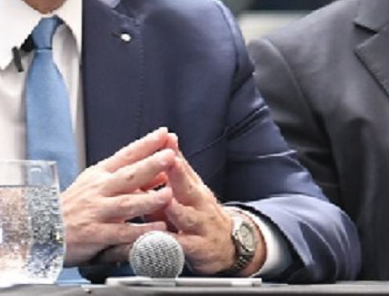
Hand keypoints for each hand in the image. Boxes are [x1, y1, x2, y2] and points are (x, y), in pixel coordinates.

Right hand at [61, 127, 175, 265]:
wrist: (44, 230)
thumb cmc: (74, 207)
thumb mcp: (97, 185)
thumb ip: (127, 178)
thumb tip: (160, 170)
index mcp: (100, 174)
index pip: (125, 155)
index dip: (145, 144)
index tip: (164, 133)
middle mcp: (98, 190)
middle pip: (128, 175)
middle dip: (150, 165)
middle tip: (170, 155)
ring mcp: (96, 211)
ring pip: (125, 203)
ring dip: (148, 199)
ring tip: (168, 194)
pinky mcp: (94, 233)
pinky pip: (120, 232)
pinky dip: (139, 231)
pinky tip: (156, 229)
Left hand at [157, 141, 266, 275]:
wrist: (230, 244)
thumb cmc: (201, 213)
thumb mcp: (192, 189)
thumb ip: (177, 169)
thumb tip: (164, 140)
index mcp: (193, 187)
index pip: (183, 166)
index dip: (174, 152)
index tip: (165, 139)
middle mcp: (199, 203)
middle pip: (188, 186)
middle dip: (178, 173)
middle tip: (168, 161)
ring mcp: (200, 225)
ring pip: (187, 217)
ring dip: (176, 209)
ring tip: (166, 203)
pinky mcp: (199, 248)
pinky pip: (183, 246)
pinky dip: (170, 244)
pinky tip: (158, 242)